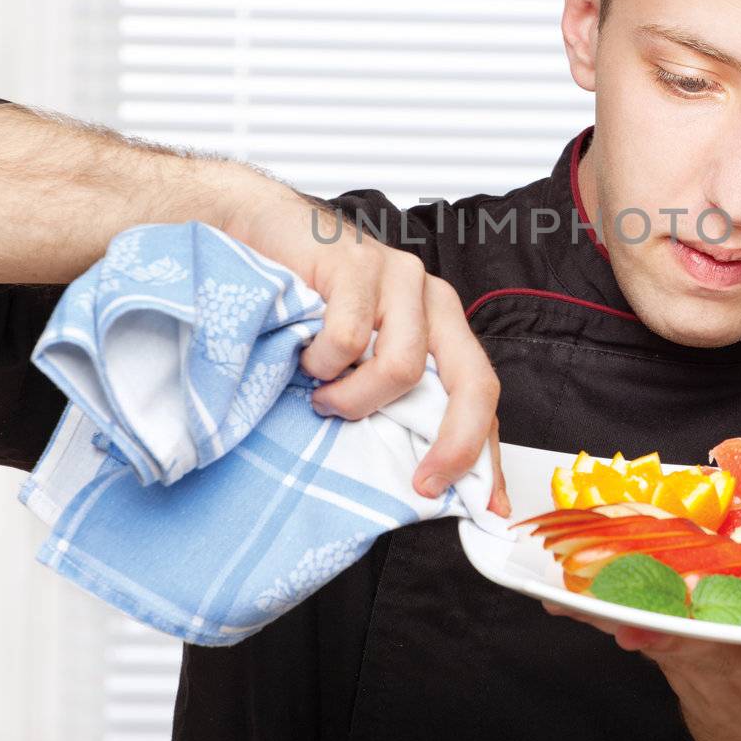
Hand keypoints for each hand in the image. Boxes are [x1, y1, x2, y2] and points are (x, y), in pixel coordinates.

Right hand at [221, 186, 509, 517]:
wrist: (255, 232)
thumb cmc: (305, 303)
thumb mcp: (359, 364)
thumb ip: (392, 404)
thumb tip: (423, 482)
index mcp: (440, 325)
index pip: (482, 392)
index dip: (485, 453)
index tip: (484, 508)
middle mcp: (431, 299)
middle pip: (473, 380)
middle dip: (453, 443)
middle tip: (419, 480)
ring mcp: (398, 277)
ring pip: (404, 368)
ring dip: (355, 400)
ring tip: (323, 394)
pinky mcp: (357, 264)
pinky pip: (350, 339)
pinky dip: (320, 362)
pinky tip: (302, 352)